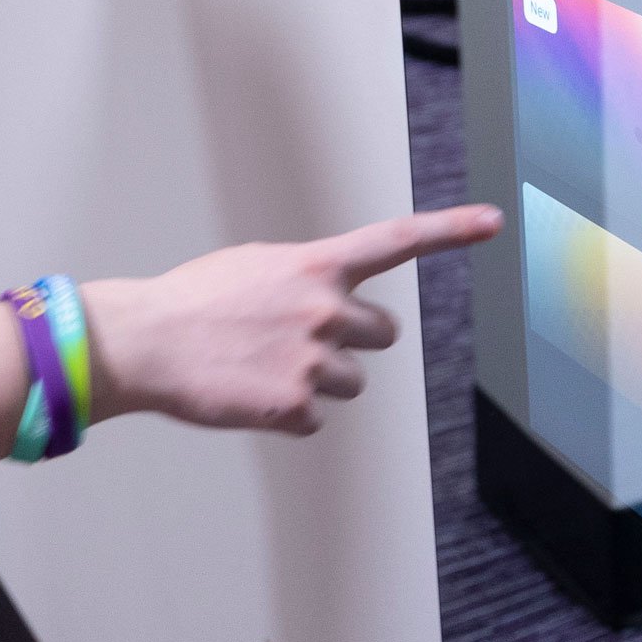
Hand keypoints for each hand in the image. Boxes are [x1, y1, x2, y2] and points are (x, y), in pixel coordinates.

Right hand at [83, 205, 501, 435]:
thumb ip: (300, 279)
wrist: (147, 342)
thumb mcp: (253, 267)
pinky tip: (250, 394)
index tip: (494, 221)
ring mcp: (314, 358)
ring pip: (352, 383)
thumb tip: (324, 300)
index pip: (396, 241)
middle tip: (304, 342)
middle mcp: (324, 308)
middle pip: (384, 335)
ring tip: (263, 368)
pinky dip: (287, 414)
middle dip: (353, 342)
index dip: (451, 230)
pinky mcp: (295, 405)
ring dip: (318, 381)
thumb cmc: (192, 303)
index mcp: (313, 266)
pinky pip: (314, 420)